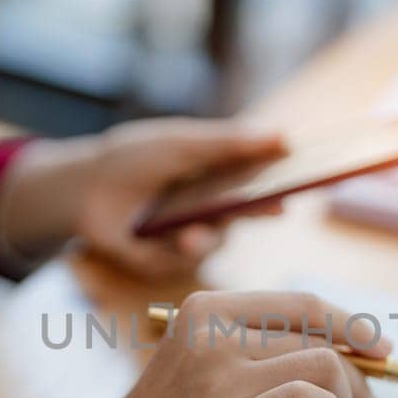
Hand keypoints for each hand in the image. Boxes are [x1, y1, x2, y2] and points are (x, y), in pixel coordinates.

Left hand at [0, 118, 285, 278]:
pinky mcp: (167, 261)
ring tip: (191, 234)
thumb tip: (283, 136)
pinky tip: (168, 240)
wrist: (83, 187)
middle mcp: (215, 210)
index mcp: (223, 177)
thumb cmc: (135, 157)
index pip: (267, 179)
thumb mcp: (183, 144)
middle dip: (264, 209)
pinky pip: (183, 262)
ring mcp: (192, 237)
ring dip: (206, 238)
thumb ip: (230, 143)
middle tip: (279, 205)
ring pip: (216, 243)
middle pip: (250, 214)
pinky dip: (175, 251)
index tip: (315, 175)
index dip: (291, 179)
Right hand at [15, 291, 389, 397]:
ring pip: (322, 365)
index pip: (301, 303)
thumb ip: (257, 349)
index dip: (350, 324)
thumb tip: (346, 350)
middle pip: (319, 335)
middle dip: (359, 373)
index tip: (380, 348)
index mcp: (207, 309)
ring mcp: (219, 376)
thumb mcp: (204, 365)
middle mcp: (213, 332)